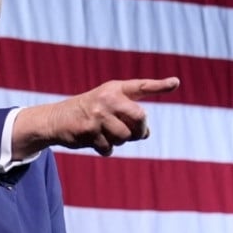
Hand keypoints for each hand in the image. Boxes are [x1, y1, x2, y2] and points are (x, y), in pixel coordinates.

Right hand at [12, 77, 178, 157]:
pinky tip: (95, 142)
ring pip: (125, 137)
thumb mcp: (107, 106)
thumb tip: (146, 134)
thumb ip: (129, 115)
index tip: (176, 82)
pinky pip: (109, 148)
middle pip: (140, 118)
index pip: (141, 86)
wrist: (56, 119)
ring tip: (106, 135)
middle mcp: (107, 99)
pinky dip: (105, 149)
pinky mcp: (89, 131)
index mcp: (114, 89)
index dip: (160, 86)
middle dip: (140, 130)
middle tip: (134, 134)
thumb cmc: (88, 113)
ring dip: (119, 142)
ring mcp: (98, 115)